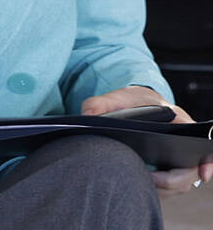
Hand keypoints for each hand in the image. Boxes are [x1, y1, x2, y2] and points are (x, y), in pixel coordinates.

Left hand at [82, 86, 212, 196]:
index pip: (201, 144)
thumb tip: (87, 117)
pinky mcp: (166, 172)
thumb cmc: (132, 102)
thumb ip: (100, 103)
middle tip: (149, 179)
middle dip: (172, 181)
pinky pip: (166, 188)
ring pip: (178, 183)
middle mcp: (183, 144)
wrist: (136, 106)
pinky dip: (153, 190)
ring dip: (161, 189)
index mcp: (179, 122)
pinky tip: (133, 186)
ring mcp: (177, 160)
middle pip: (189, 171)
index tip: (202, 172)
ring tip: (136, 182)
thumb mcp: (118, 97)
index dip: (206, 161)